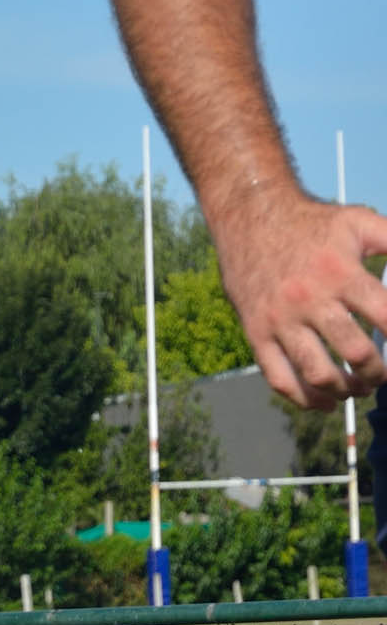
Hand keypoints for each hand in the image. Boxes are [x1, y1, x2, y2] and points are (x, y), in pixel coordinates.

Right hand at [212, 188, 386, 408]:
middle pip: (356, 353)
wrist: (251, 220)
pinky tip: (325, 404)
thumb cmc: (313, 224)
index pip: (386, 316)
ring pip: (317, 373)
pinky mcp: (257, 334)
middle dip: (378, 372)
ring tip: (361, 389)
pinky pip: (279, 378)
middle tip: (384, 374)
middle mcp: (309, 301)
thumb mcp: (361, 222)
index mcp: (341, 274)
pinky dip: (305, 399)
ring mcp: (280, 321)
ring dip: (346, 390)